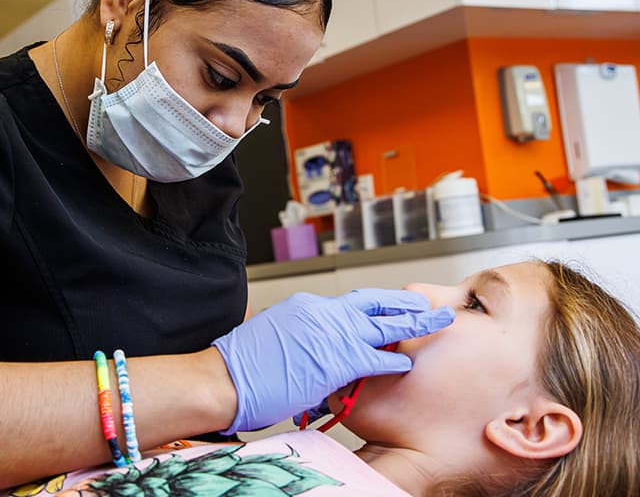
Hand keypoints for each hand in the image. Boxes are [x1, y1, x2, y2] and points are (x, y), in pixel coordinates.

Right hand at [212, 289, 454, 433]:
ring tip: (435, 320)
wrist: (225, 377)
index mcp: (308, 306)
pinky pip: (373, 357)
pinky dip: (393, 359)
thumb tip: (317, 351)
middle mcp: (322, 312)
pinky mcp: (334, 359)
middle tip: (426, 302)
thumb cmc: (243, 365)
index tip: (391, 306)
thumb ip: (304, 338)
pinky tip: (409, 362)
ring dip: (412, 324)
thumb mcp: (277, 336)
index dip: (376, 305)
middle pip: (372, 303)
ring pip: (382, 325)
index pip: (351, 304)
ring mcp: (330, 333)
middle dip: (402, 302)